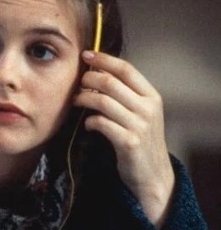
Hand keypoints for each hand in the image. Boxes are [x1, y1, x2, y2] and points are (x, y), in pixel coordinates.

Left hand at [73, 51, 174, 226]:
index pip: (126, 69)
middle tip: (77, 84)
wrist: (152, 174)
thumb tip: (96, 74)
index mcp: (152, 96)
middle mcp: (148, 108)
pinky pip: (100, 123)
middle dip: (88, 79)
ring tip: (77, 102)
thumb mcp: (140, 113)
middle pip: (110, 82)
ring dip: (83, 99)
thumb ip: (125, 95)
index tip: (86, 55)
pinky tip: (87, 125)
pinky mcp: (128, 142)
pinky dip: (89, 121)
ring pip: (102, 101)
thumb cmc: (140, 139)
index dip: (104, 59)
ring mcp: (140, 125)